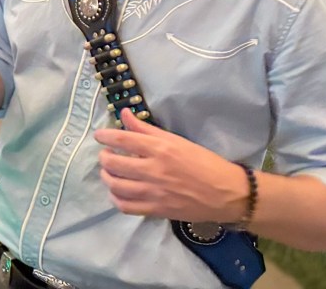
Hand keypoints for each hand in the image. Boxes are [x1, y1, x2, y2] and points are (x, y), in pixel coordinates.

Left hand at [94, 108, 248, 222]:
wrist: (227, 194)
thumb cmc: (204, 163)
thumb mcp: (177, 140)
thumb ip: (147, 129)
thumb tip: (124, 115)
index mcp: (160, 149)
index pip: (122, 140)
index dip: (105, 136)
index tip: (99, 136)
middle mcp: (153, 170)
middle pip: (113, 163)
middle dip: (104, 157)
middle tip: (107, 154)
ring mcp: (153, 192)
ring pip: (115, 185)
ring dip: (106, 176)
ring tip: (110, 171)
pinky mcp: (156, 210)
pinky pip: (125, 206)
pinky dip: (115, 198)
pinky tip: (118, 191)